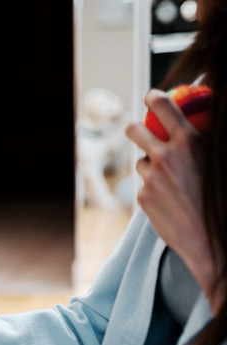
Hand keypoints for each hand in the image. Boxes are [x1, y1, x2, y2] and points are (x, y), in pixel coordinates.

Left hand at [126, 89, 221, 308]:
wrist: (213, 239)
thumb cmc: (222, 198)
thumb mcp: (220, 160)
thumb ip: (205, 139)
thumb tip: (201, 121)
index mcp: (189, 143)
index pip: (163, 107)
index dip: (154, 98)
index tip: (151, 96)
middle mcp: (165, 158)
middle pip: (134, 130)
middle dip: (136, 127)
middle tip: (141, 130)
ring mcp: (151, 178)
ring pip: (141, 161)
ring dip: (152, 164)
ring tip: (173, 179)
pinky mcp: (143, 198)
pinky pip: (144, 184)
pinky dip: (154, 187)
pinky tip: (172, 199)